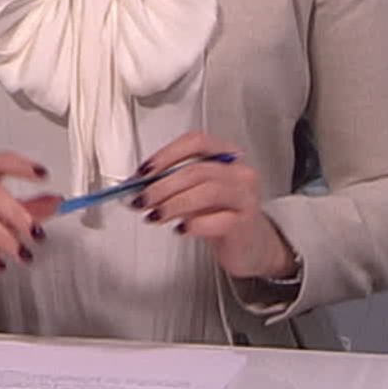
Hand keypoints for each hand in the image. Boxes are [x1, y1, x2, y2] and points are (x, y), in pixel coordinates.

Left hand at [132, 133, 296, 280]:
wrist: (249, 246)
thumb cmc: (220, 215)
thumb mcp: (195, 194)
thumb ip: (172, 184)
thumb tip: (138, 185)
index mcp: (226, 156)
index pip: (196, 142)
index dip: (166, 154)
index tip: (143, 172)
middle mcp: (240, 173)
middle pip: (197, 170)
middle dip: (162, 186)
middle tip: (142, 200)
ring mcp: (246, 197)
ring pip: (208, 191)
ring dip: (174, 204)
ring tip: (156, 216)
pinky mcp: (246, 224)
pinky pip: (219, 220)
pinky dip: (194, 224)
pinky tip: (181, 229)